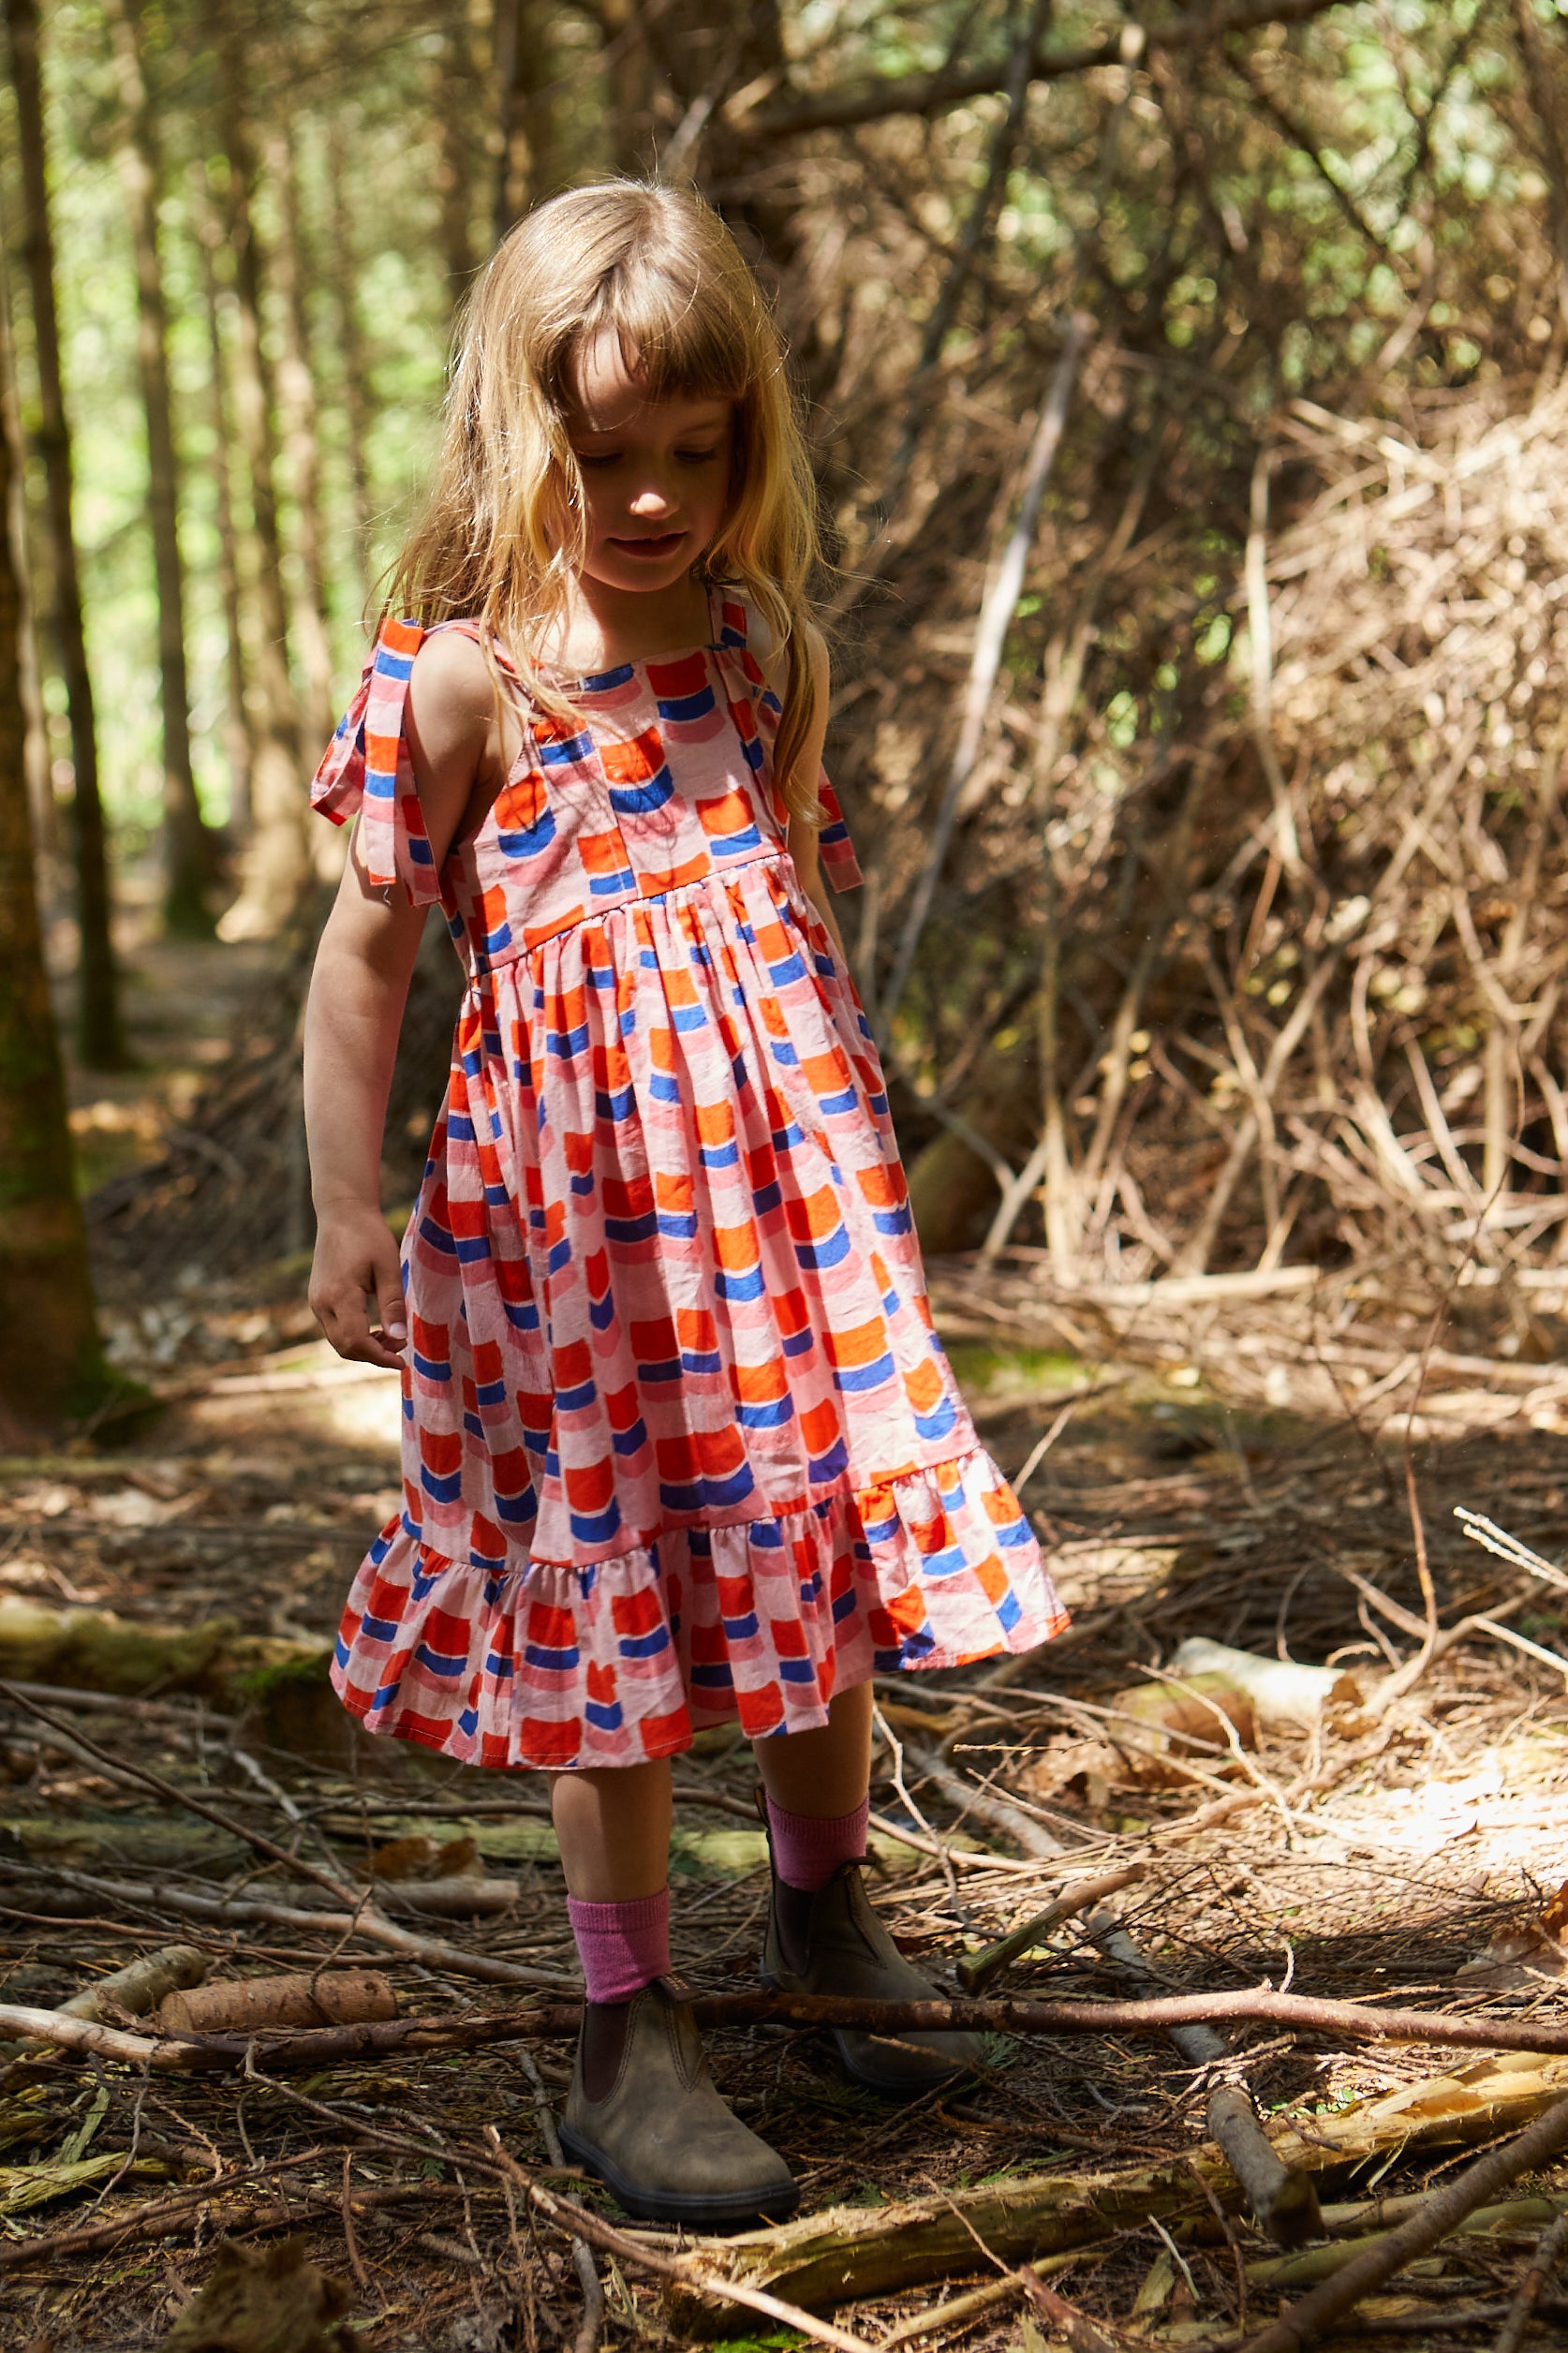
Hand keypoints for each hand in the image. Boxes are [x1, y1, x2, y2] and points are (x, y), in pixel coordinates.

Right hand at [309, 1208, 407, 1368]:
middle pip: (344, 1347)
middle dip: (373, 1354)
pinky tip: (375, 1328)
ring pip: (337, 1341)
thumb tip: (400, 1339)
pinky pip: (334, 1329)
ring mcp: (316, 1301)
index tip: (402, 1360)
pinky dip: (354, 1336)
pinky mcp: (317, 1299)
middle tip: (400, 1347)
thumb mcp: (388, 1268)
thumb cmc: (369, 1236)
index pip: (356, 1342)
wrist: (342, 1213)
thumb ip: (392, 1305)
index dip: (380, 1356)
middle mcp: (321, 1302)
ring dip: (364, 1347)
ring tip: (391, 1337)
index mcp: (339, 1295)